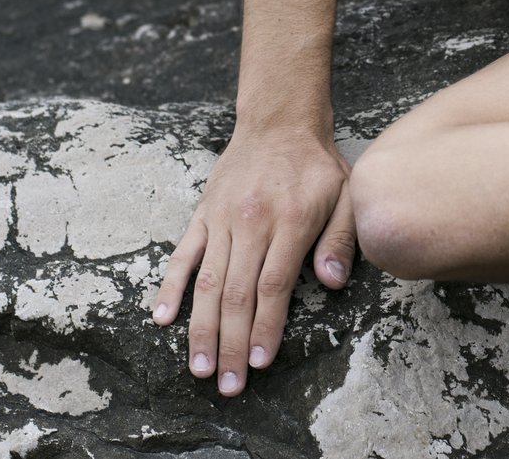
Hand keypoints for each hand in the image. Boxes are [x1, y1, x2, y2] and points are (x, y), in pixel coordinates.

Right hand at [150, 123, 356, 394]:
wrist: (279, 122)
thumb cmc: (317, 166)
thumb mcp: (347, 195)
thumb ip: (340, 239)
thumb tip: (331, 283)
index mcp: (288, 221)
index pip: (272, 286)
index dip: (265, 327)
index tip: (259, 363)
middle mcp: (250, 222)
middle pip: (237, 293)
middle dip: (231, 344)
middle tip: (228, 385)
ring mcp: (221, 219)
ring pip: (207, 281)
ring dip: (201, 328)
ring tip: (199, 367)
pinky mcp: (202, 215)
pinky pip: (182, 254)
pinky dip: (170, 287)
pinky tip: (161, 317)